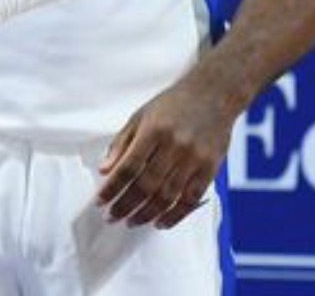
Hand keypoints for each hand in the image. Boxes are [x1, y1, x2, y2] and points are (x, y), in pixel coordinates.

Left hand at [95, 76, 237, 228]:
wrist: (214, 93)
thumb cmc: (174, 103)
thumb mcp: (141, 115)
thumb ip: (122, 142)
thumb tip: (104, 169)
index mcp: (153, 129)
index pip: (128, 166)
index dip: (112, 187)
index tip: (100, 202)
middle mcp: (174, 145)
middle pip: (146, 185)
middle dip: (125, 205)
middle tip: (112, 217)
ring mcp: (194, 158)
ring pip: (167, 196)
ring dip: (147, 214)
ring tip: (132, 222)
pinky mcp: (210, 168)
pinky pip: (191, 200)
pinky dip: (174, 215)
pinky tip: (160, 222)